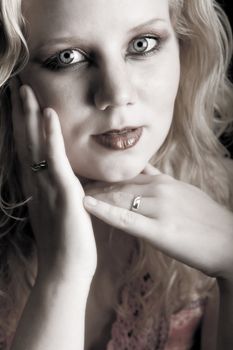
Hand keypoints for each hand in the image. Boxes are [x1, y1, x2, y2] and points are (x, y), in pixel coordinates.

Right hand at [10, 79, 96, 280]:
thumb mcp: (56, 211)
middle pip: (26, 141)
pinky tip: (50, 114)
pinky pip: (56, 159)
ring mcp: (47, 186)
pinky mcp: (63, 193)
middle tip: (17, 86)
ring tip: (27, 90)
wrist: (65, 270)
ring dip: (31, 116)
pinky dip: (51, 136)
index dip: (23, 125)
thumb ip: (54, 192)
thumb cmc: (64, 243)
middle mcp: (37, 182)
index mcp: (37, 186)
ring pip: (36, 145)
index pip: (28, 149)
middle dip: (21, 113)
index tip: (21, 103)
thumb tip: (59, 178)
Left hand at [83, 164, 232, 280]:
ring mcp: (160, 208)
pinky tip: (86, 205)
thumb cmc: (208, 220)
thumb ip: (164, 184)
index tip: (87, 176)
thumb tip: (145, 176)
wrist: (231, 242)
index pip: (128, 176)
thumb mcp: (186, 193)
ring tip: (69, 192)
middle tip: (69, 181)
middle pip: (119, 185)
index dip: (105, 177)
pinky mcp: (160, 230)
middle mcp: (160, 190)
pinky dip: (104, 211)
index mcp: (165, 182)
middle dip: (95, 185)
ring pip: (119, 198)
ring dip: (94, 195)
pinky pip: (127, 218)